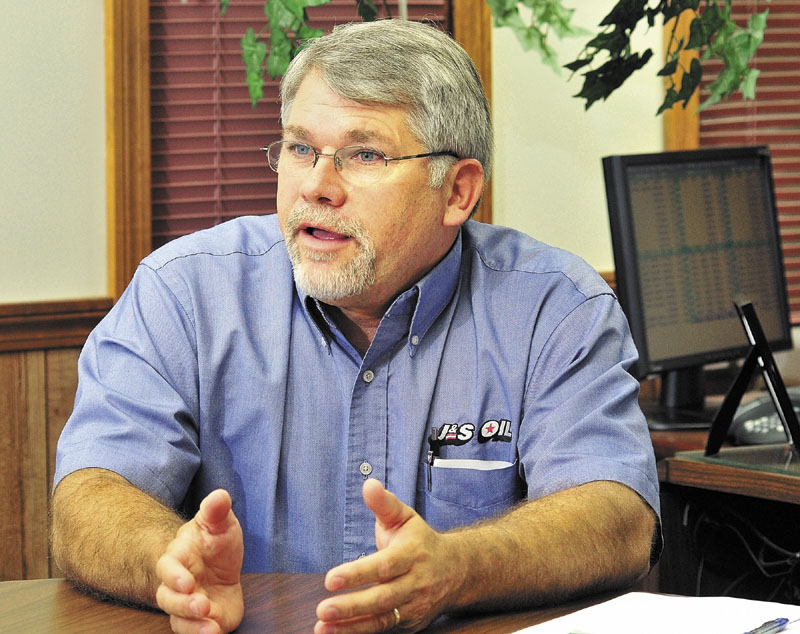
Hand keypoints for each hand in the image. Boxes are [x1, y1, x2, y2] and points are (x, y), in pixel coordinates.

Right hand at [155, 489, 244, 633]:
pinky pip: (192, 631)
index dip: (174, 575)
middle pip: (167, 597)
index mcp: (178, 557)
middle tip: (201, 604)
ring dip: (192, 623)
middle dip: (182, 603)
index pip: (167, 566)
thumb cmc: (216, 543)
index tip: (187, 581)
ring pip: (177, 618)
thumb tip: (219, 495)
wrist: (222, 568)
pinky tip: (214, 631)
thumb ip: (217, 511)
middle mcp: (176, 583)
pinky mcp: (198, 621)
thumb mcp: (221, 524)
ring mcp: (185, 603)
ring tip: (210, 623)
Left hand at [315, 479, 460, 633]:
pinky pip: (382, 629)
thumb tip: (368, 484)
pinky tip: (335, 632)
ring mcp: (414, 606)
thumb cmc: (420, 541)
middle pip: (382, 598)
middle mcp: (415, 583)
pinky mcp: (410, 623)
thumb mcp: (404, 517)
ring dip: (350, 627)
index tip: (330, 579)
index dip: (357, 574)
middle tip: (322, 609)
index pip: (384, 566)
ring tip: (322, 627)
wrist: (456, 570)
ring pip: (381, 619)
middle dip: (351, 606)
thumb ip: (384, 503)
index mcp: (412, 554)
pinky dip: (358, 632)